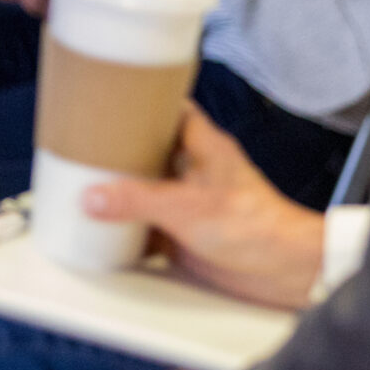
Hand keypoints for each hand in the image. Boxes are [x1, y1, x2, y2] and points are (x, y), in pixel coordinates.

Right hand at [86, 107, 326, 309]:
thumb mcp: (188, 207)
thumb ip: (137, 200)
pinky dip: (127, 232)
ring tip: (83, 186)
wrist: (286, 272)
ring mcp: (190, 204)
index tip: (110, 97)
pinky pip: (148, 230)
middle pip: (150, 151)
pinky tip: (105, 234)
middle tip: (84, 145)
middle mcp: (195, 172)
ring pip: (147, 191)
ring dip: (121, 194)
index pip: (170, 109)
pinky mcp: (187, 236)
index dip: (142, 102)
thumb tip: (93, 196)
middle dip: (119, 151)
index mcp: (203, 146)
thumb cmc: (259, 227)